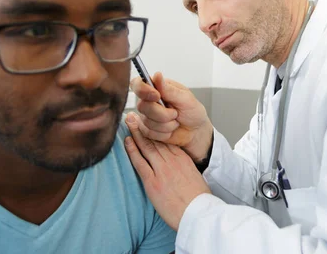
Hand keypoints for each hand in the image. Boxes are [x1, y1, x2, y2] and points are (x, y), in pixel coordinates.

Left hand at [124, 113, 210, 229]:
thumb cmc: (199, 199)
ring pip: (147, 146)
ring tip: (128, 121)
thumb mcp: (195, 178)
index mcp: (183, 159)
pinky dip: (132, 150)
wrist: (198, 212)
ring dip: (136, 132)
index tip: (148, 120)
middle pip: (155, 139)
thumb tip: (180, 169)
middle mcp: (172, 161)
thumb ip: (185, 169)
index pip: (166, 140)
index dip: (156, 129)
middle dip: (143, 125)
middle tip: (134, 115)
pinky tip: (127, 141)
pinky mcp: (153, 182)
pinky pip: (140, 162)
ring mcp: (162, 170)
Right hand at [130, 72, 213, 161]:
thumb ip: (170, 90)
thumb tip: (157, 76)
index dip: (142, 90)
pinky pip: (149, 133)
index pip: (138, 84)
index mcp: (157, 87)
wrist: (196, 131)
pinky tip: (171, 129)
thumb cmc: (193, 111)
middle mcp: (149, 100)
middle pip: (142, 106)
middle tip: (175, 113)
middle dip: (162, 114)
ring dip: (166, 124)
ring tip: (175, 120)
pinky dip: (164, 133)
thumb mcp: (186, 99)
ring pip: (147, 121)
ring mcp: (147, 115)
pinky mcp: (147, 129)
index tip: (157, 96)